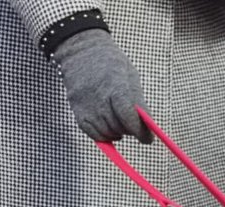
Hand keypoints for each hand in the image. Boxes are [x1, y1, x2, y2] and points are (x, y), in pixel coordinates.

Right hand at [52, 28, 150, 142]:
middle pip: (119, 126)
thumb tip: (146, 126)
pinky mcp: (77, 109)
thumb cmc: (112, 64)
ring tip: (121, 123)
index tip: (147, 138)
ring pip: (107, 132)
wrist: (80, 50)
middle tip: (133, 125)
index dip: (140, 131)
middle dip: (131, 130)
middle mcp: (99, 97)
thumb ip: (137, 100)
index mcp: (116, 85)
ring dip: (118, 133)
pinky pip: (92, 133)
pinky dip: (103, 136)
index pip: (128, 116)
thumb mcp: (130, 75)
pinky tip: (109, 128)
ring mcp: (86, 104)